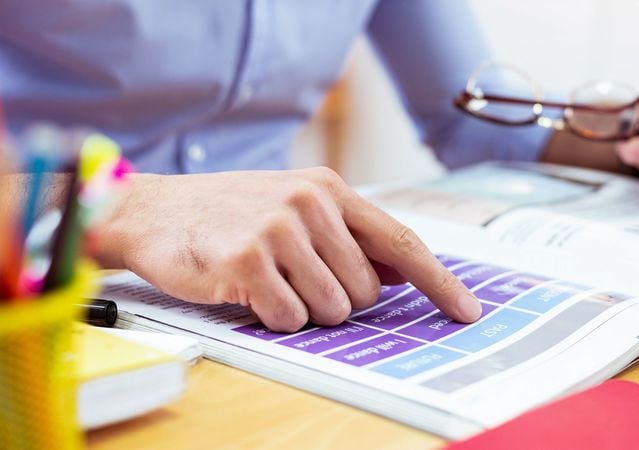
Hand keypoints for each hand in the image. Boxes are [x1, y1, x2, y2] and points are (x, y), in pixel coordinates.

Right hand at [97, 167, 481, 331]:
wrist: (157, 212)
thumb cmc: (232, 214)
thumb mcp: (297, 208)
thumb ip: (349, 237)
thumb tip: (403, 273)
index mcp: (330, 190)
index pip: (401, 242)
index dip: (439, 282)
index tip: (467, 310)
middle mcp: (310, 204)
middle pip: (366, 292)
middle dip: (339, 300)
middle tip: (297, 277)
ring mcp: (278, 231)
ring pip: (331, 311)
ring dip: (303, 309)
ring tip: (269, 278)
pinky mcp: (247, 262)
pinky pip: (289, 320)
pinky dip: (272, 317)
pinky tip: (248, 289)